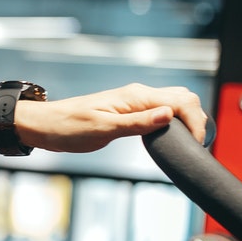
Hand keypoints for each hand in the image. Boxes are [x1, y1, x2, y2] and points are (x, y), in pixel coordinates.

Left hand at [16, 83, 208, 153]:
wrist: (44, 126)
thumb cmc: (67, 128)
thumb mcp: (103, 130)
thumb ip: (137, 123)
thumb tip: (168, 115)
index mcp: (136, 97)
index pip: (181, 101)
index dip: (196, 121)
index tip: (196, 144)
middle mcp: (138, 95)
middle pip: (183, 98)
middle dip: (197, 118)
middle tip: (196, 146)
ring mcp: (134, 102)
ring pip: (174, 103)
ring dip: (187, 119)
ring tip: (188, 144)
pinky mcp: (129, 111)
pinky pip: (160, 111)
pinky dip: (174, 121)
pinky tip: (171, 137)